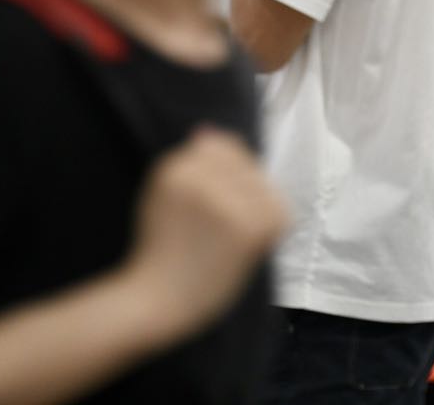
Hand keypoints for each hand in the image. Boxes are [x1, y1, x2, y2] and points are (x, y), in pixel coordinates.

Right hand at [120, 129, 287, 341]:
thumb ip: (190, 161)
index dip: (222, 173)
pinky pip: (277, 209)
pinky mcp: (250, 226)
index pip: (221, 144)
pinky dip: (270, 225)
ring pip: (261, 184)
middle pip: (244, 162)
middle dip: (240, 188)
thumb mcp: (161, 193)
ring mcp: (227, 201)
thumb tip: (209, 130)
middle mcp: (199, 177)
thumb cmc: (159, 249)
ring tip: (227, 235)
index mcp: (173, 167)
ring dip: (256, 205)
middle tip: (214, 226)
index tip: (205, 204)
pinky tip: (245, 244)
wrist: (155, 302)